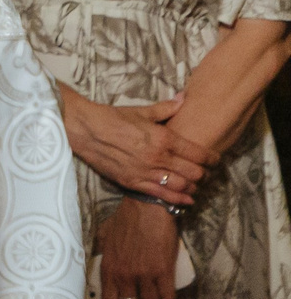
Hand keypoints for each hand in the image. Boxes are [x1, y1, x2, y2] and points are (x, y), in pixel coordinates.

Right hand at [59, 88, 215, 203]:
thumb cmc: (112, 117)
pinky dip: (177, 200)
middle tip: (206, 173)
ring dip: (193, 188)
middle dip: (204, 174)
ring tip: (196, 186)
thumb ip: (166, 108)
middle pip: (193, 173)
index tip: (215, 160)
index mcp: (164, 138)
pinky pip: (161, 195)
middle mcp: (158, 157)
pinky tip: (186, 200)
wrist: (84, 129)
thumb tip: (183, 98)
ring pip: (180, 186)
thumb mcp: (141, 111)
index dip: (212, 159)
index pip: (198, 153)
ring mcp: (145, 172)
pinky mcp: (133, 182)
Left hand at [97, 197, 181, 298]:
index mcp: (108, 271)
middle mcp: (124, 277)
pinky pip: (168, 298)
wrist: (147, 207)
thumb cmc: (125, 221)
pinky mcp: (163, 270)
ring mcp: (144, 275)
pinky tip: (170, 298)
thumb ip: (104, 258)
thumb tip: (103, 271)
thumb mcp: (105, 240)